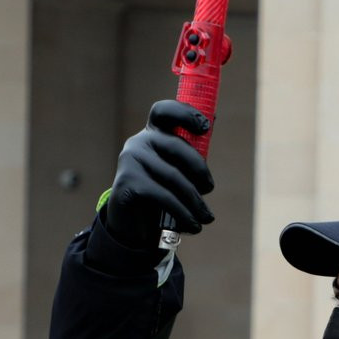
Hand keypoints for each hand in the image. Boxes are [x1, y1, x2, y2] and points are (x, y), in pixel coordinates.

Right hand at [102, 101, 214, 247]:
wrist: (131, 225)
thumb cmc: (160, 193)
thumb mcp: (176, 171)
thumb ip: (190, 152)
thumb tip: (211, 121)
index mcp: (152, 134)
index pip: (164, 112)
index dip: (185, 113)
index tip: (205, 127)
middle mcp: (138, 142)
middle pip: (177, 146)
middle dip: (199, 170)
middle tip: (209, 189)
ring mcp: (130, 161)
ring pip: (173, 177)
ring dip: (195, 201)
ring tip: (207, 217)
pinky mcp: (127, 183)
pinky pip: (163, 196)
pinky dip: (182, 213)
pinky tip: (193, 226)